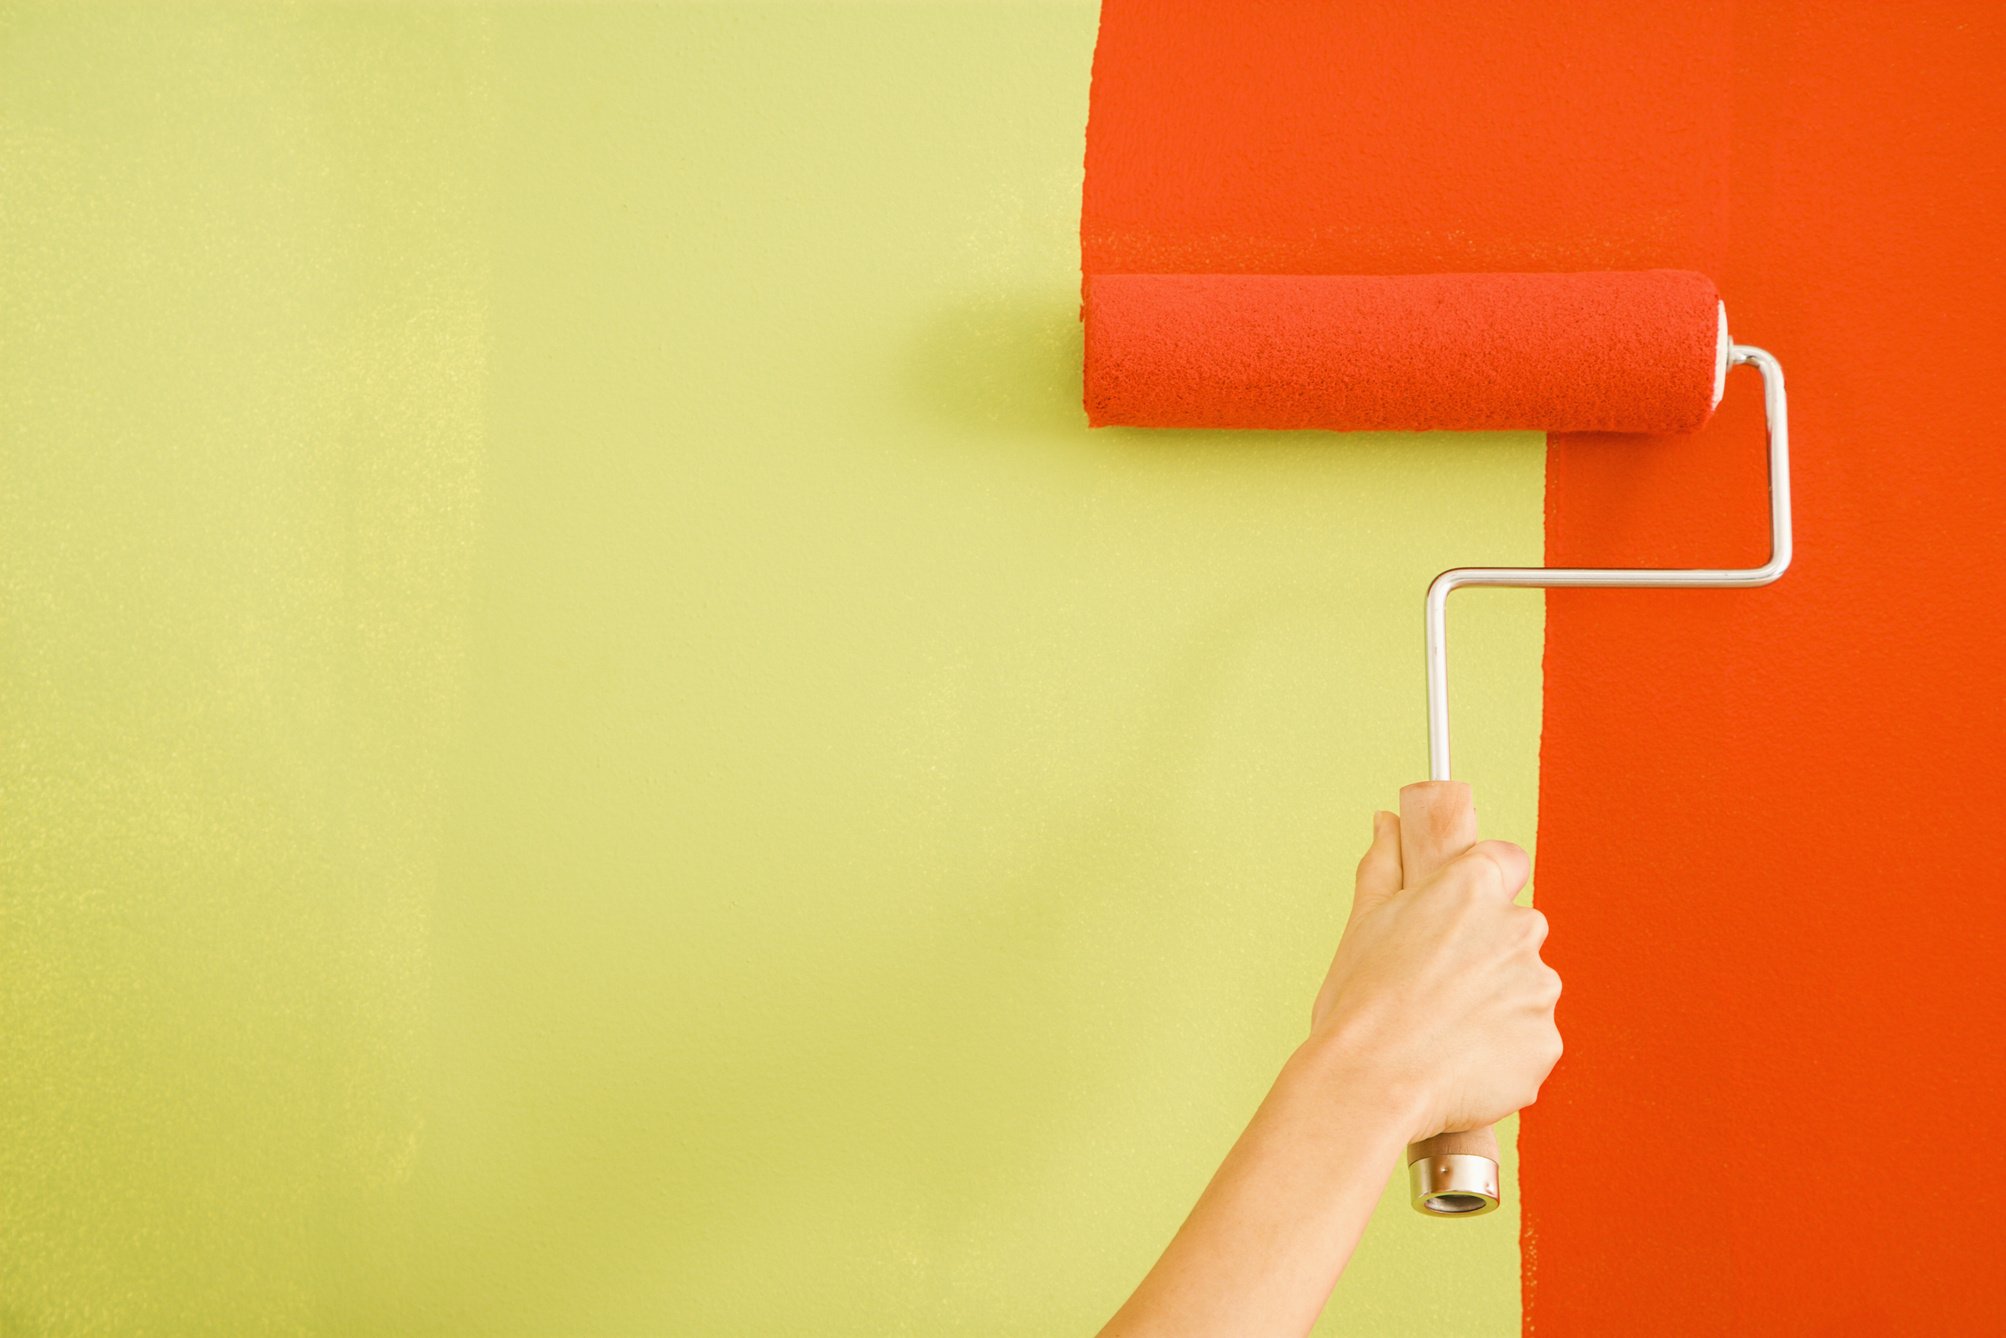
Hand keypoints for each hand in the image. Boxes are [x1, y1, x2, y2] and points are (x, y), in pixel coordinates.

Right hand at [1310, 810, 1561, 1144]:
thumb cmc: (1360, 1005)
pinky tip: (1463, 1062)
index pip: (1507, 862)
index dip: (1484, 888)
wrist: (1371, 1084)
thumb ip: (1385, 863)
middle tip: (1437, 989)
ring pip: (1525, 988)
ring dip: (1498, 1005)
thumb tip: (1387, 823)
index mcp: (1472, 888)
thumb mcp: (1363, 922)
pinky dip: (1505, 1051)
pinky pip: (1530, 1040)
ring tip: (1445, 1033)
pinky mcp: (1547, 1042)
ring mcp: (1538, 988)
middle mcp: (1518, 929)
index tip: (1461, 915)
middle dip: (1486, 955)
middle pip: (1516, 931)